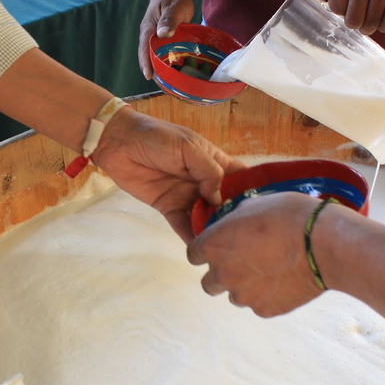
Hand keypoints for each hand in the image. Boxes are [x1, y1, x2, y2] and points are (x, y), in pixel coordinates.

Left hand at [91, 109, 244, 243]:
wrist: (119, 142)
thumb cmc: (156, 137)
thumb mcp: (188, 148)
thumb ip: (208, 171)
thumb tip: (219, 198)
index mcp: (214, 161)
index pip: (240, 176)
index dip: (253, 189)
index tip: (265, 207)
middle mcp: (204, 181)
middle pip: (226, 202)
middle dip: (234, 216)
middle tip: (246, 233)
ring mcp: (187, 195)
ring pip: (206, 216)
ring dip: (213, 228)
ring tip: (225, 244)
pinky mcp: (169, 207)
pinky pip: (182, 224)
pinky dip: (190, 236)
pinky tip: (200, 248)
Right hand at [138, 0, 195, 79]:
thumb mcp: (174, 6)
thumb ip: (169, 19)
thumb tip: (163, 34)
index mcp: (148, 30)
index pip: (144, 49)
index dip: (146, 63)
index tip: (149, 76)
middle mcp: (150, 38)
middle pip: (149, 59)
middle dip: (156, 73)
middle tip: (166, 87)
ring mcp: (157, 42)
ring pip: (157, 59)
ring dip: (164, 72)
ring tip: (173, 86)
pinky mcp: (164, 44)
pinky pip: (166, 57)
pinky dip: (171, 66)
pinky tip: (180, 75)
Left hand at [187, 193, 323, 316]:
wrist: (324, 245)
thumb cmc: (290, 217)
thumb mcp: (256, 204)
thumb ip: (236, 219)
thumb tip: (234, 224)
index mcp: (214, 246)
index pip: (193, 254)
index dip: (206, 250)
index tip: (219, 247)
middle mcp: (222, 274)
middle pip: (209, 282)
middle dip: (221, 274)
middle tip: (244, 262)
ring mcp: (242, 295)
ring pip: (235, 295)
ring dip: (245, 286)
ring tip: (269, 271)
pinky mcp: (264, 310)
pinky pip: (259, 305)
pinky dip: (267, 296)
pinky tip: (284, 281)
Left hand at [287, 0, 384, 34]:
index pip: (336, 8)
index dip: (340, 10)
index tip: (346, 4)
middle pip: (353, 20)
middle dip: (354, 22)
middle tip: (358, 16)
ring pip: (371, 23)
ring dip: (369, 27)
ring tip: (369, 19)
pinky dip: (384, 26)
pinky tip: (382, 18)